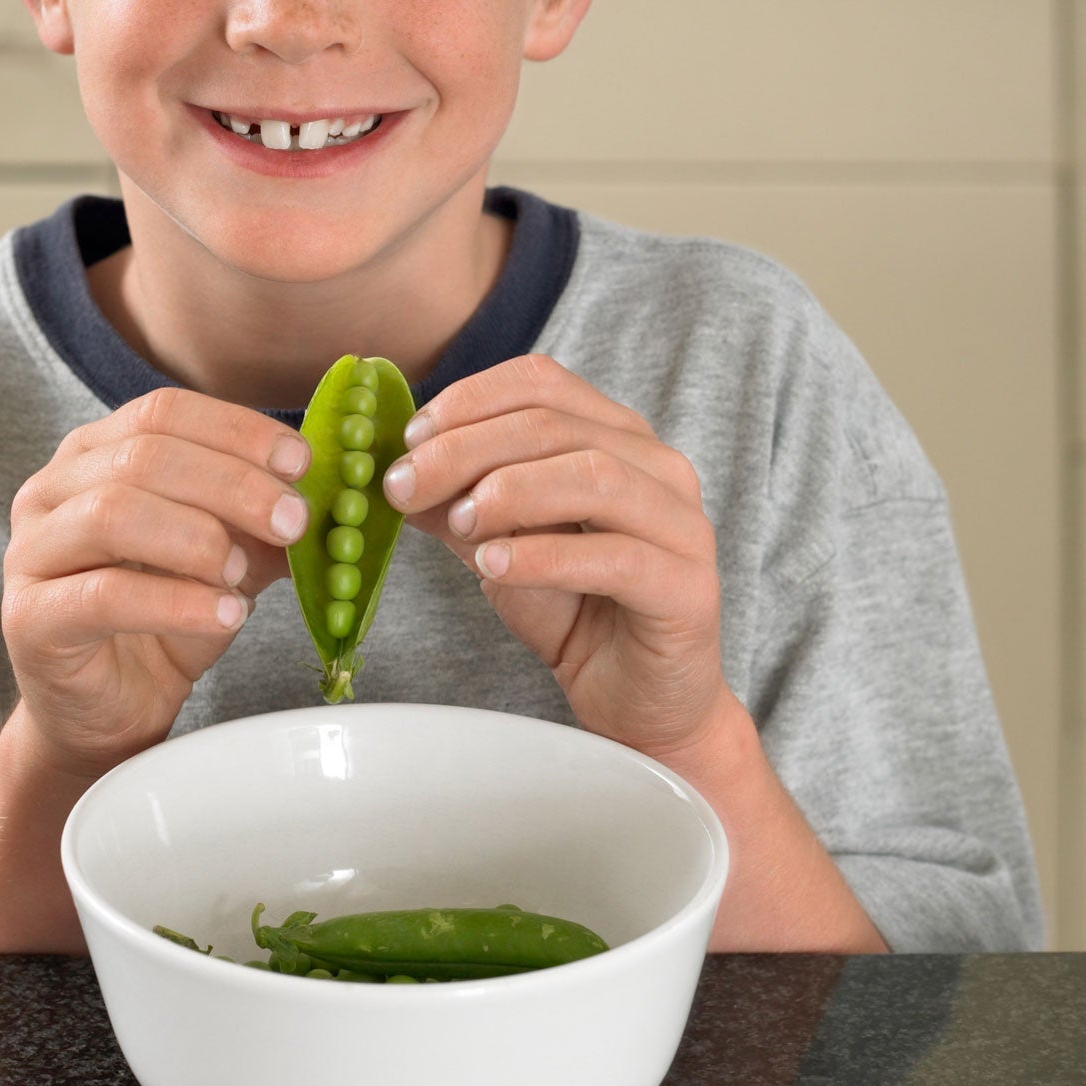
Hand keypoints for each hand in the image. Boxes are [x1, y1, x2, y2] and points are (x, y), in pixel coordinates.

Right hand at [2, 388, 310, 779]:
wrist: (110, 711)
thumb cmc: (162, 620)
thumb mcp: (225, 556)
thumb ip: (257, 520)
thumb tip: (313, 492)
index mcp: (94, 453)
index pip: (163, 411)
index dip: (236, 430)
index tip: (300, 462)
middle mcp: (50, 489)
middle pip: (143, 454)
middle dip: (232, 484)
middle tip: (292, 521)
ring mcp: (30, 551)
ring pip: (114, 513)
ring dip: (198, 539)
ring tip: (244, 575)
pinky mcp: (28, 618)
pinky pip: (104, 594)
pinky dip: (177, 602)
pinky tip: (224, 615)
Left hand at [380, 352, 733, 762]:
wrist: (635, 703)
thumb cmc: (575, 613)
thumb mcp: (498, 546)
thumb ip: (457, 505)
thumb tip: (398, 472)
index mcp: (616, 437)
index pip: (541, 382)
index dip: (469, 400)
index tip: (410, 439)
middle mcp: (658, 467)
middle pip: (555, 424)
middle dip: (466, 449)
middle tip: (405, 484)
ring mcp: (682, 525)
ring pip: (594, 475)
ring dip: (510, 490)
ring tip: (456, 522)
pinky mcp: (688, 589)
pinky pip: (614, 557)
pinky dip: (544, 555)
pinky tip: (493, 566)